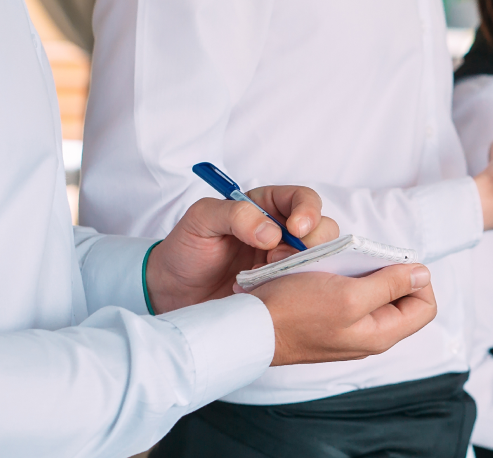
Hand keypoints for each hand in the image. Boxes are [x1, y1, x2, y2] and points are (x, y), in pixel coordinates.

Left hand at [146, 185, 339, 312]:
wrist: (171, 292)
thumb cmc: (185, 249)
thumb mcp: (202, 219)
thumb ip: (235, 215)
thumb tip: (271, 233)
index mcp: (265, 206)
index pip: (302, 199)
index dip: (308, 211)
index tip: (296, 229)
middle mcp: (281, 232)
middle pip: (321, 229)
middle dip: (312, 243)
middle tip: (280, 258)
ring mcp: (283, 262)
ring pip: (318, 259)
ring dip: (302, 268)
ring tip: (269, 276)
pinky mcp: (281, 289)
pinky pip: (303, 287)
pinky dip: (293, 290)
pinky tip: (266, 292)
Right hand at [253, 264, 437, 364]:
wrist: (250, 326)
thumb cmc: (295, 312)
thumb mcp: (349, 295)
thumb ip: (390, 286)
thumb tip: (423, 275)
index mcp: (381, 334)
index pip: (424, 306)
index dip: (416, 279)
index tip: (393, 261)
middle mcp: (368, 334)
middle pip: (401, 298)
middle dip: (389, 272)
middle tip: (365, 258)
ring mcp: (348, 328)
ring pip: (374, 293)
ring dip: (364, 271)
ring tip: (344, 261)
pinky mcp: (329, 319)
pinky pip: (350, 294)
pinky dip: (345, 277)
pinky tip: (329, 268)